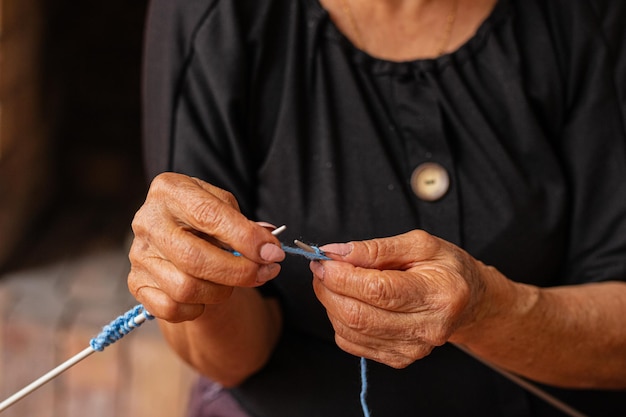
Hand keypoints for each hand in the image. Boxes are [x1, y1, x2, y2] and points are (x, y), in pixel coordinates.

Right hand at [128, 172, 284, 322]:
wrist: (177, 233)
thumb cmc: (205, 217)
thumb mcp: (224, 207)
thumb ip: (245, 225)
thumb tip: (269, 248)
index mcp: (170, 190)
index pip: (209, 215)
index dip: (246, 237)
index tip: (273, 252)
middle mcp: (148, 220)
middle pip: (195, 258)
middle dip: (239, 271)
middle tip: (265, 273)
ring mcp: (139, 254)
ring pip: (185, 288)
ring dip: (221, 291)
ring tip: (232, 281)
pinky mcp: (136, 283)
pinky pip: (172, 308)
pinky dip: (198, 308)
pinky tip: (207, 294)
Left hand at [311, 230, 495, 367]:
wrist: (468, 302)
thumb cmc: (446, 268)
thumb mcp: (420, 244)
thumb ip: (376, 248)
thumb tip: (336, 252)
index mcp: (437, 294)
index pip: (378, 291)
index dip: (342, 276)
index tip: (324, 259)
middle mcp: (427, 328)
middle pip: (359, 315)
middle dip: (329, 289)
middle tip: (322, 268)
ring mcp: (412, 349)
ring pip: (350, 331)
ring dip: (330, 303)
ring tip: (333, 281)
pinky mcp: (398, 359)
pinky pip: (352, 343)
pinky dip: (339, 320)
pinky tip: (348, 301)